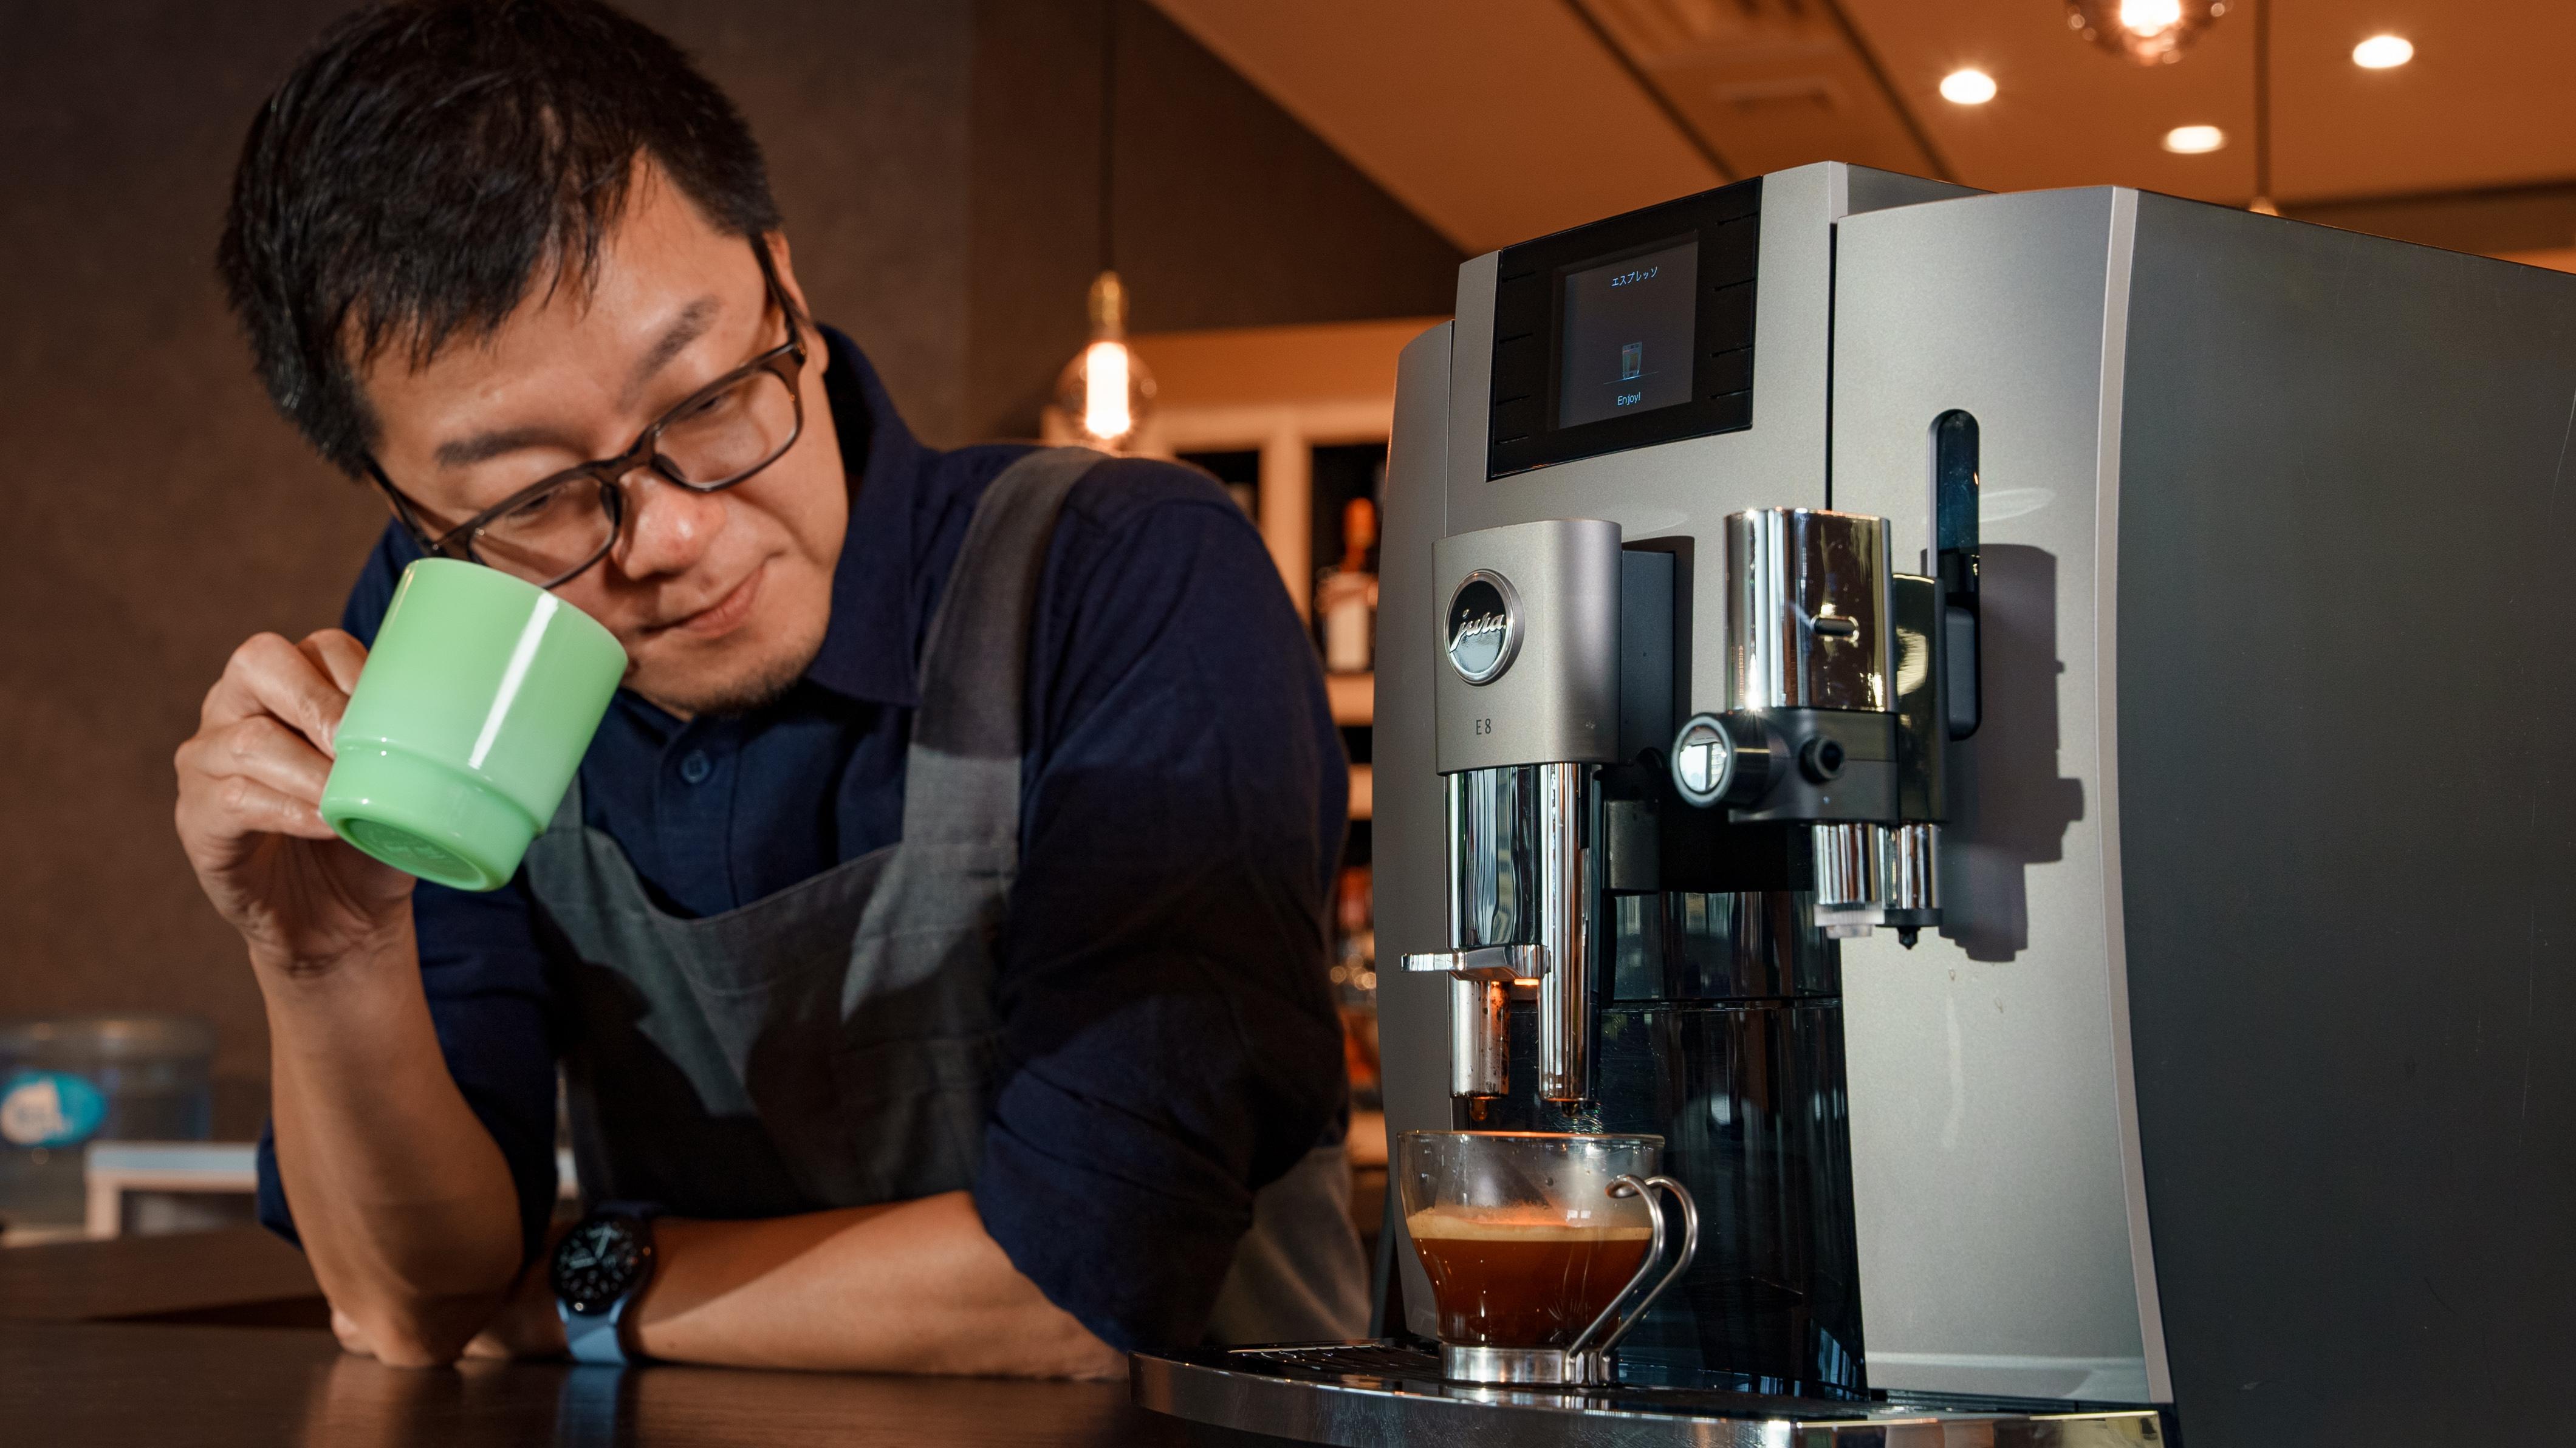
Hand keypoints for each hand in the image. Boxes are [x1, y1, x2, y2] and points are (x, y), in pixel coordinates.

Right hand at [174, 629, 412, 975]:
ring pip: (248, 740)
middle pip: (260, 663)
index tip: (401, 716)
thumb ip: (410, 742)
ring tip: (349, 799)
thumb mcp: (398, 782)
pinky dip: (290, 811)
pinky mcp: (196, 817)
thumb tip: (468, 721)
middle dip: (319, 702)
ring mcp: (206, 760)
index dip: (361, 674)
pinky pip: (233, 800)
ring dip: (311, 770)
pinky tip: (326, 825)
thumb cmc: (371, 835)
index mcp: (290, 685)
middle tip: (358, 747)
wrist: (339, 919)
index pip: (321, 647)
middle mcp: (236, 707)